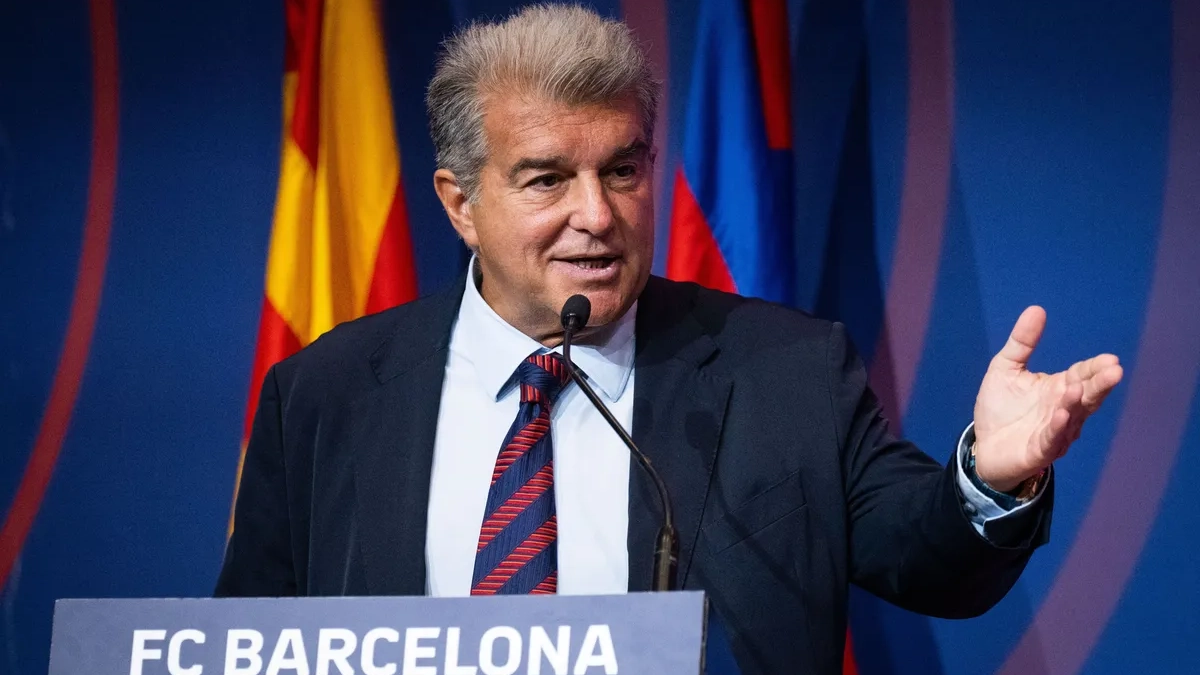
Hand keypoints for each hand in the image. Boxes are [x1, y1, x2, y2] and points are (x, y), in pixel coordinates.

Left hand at [972, 306, 1123, 491]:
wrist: (985, 446)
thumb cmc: (1000, 408)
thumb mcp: (1006, 368)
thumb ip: (1022, 342)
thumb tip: (1037, 309)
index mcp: (1058, 388)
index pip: (1082, 375)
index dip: (1095, 368)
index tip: (1111, 359)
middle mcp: (1063, 409)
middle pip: (1086, 395)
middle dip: (1100, 384)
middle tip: (1114, 370)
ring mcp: (1055, 431)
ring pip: (1072, 416)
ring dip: (1076, 403)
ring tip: (1078, 387)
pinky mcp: (1039, 450)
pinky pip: (1051, 438)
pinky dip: (1058, 428)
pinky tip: (1062, 415)